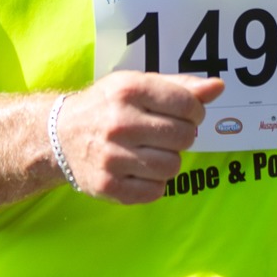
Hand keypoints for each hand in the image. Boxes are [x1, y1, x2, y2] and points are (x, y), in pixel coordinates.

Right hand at [56, 73, 223, 203]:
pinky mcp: (108, 185)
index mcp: (129, 90)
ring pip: (172, 166)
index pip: (187, 105)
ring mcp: (112, 157)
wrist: (59, 136)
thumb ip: (180, 86)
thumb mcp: (137, 85)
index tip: (186, 115)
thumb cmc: (106, 107)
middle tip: (166, 134)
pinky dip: (154, 183)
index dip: (195, 112)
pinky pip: (155, 191)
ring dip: (169, 161)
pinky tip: (139, 170)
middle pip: (184, 137)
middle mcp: (119, 123)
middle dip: (183, 136)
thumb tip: (217, 88)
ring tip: (152, 152)